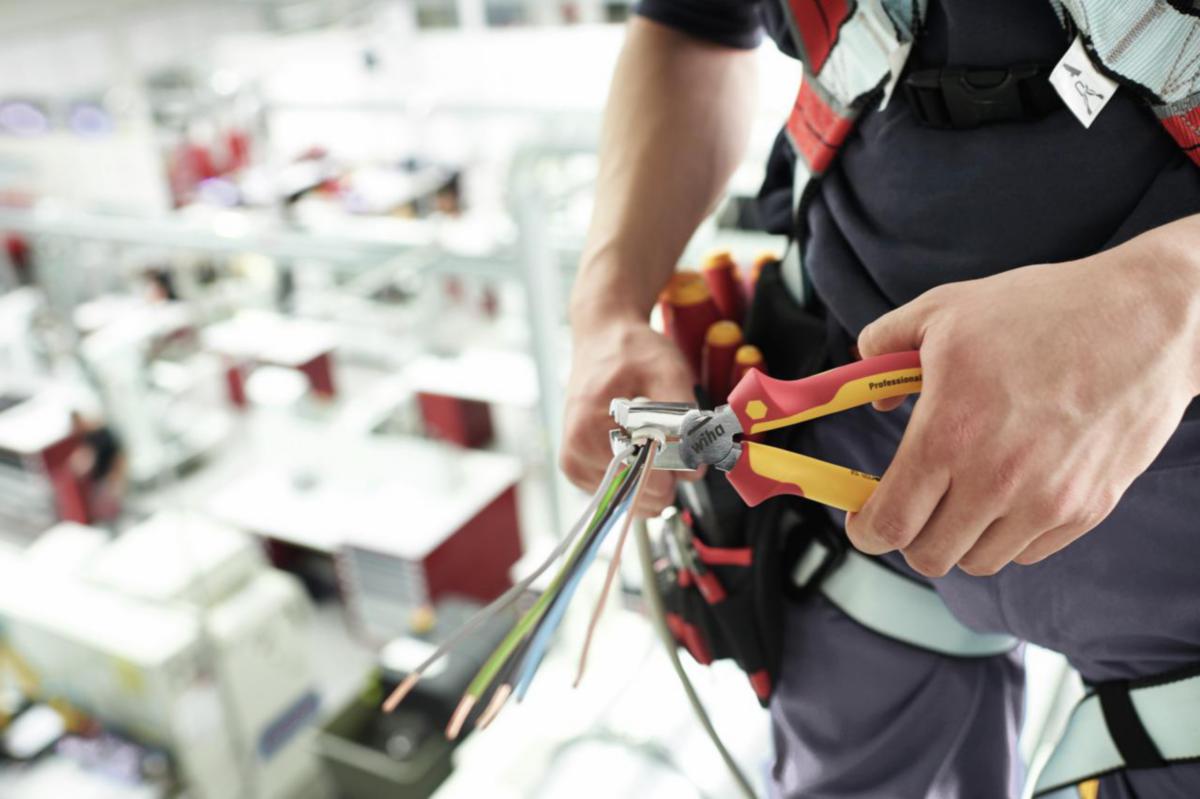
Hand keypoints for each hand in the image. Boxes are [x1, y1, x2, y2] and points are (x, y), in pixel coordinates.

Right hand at [562, 314, 696, 515]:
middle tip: (664, 429)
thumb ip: (685, 420)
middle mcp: (576, 457)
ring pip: (637, 499)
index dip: (678, 463)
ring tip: (648, 432)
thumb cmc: (632, 351)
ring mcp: (576, 467)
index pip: (649, 483)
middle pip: (644, 497)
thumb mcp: (668, 372)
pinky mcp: (580, 471)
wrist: (604, 337)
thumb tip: (695, 467)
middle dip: (666, 469)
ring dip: (654, 471)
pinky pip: (626, 490)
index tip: (679, 433)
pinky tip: (637, 440)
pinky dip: (641, 472)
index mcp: (589, 435)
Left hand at [845, 223, 1199, 576]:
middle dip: (907, 535)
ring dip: (959, 536)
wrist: (1149, 320)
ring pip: (977, 561)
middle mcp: (996, 479)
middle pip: (927, 556)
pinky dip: (1008, 533)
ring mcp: (1047, 501)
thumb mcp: (944, 310)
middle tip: (911, 503)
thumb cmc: (1044, 310)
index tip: (862, 520)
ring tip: (964, 490)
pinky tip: (1010, 488)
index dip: (865, 530)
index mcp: (949, 433)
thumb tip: (870, 395)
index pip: (889, 523)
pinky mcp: (1087, 510)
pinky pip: (1027, 551)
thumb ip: (883, 345)